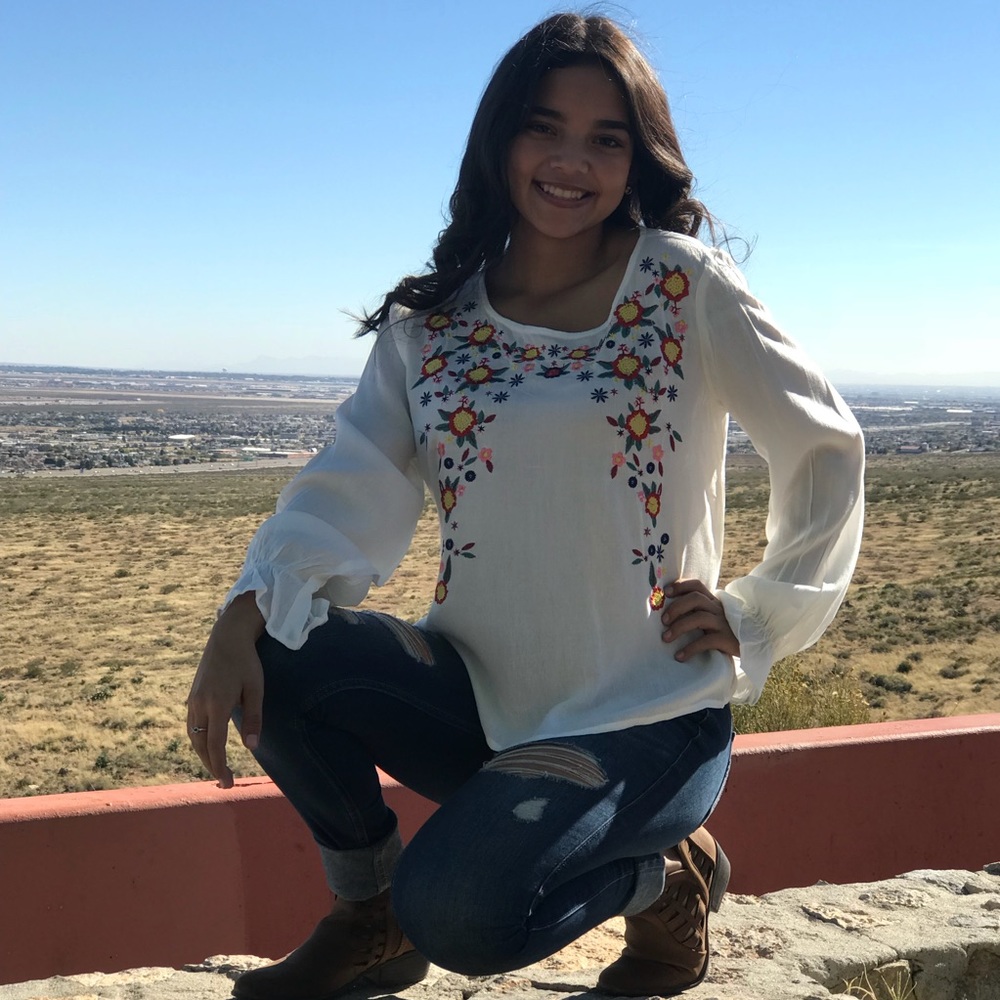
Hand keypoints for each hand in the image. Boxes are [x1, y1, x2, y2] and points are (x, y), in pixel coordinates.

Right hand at [186, 592, 265, 788]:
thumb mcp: (256, 688)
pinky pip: (192, 725)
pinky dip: (198, 740)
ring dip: (203, 754)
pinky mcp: (192, 695)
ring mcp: (193, 700)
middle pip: (201, 744)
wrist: (227, 637)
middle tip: (224, 782)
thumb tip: (252, 747)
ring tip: (216, 767)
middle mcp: (200, 704)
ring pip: (193, 736)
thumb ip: (254, 718)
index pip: (215, 745)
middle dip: (211, 765)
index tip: (228, 783)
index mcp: (217, 704)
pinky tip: (208, 745)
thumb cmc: (246, 662)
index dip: (220, 766)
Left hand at [660, 578, 738, 661]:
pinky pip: (706, 641)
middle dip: (676, 607)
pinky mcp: (726, 640)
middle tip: (663, 620)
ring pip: (699, 618)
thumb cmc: (722, 631)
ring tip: (665, 638)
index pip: (696, 585)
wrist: (750, 646)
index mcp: (712, 601)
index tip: (665, 592)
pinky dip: (690, 648)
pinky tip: (679, 656)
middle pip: (695, 598)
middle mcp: (717, 609)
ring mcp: (723, 623)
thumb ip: (694, 611)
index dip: (680, 586)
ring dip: (679, 627)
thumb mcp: (710, 617)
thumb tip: (665, 614)